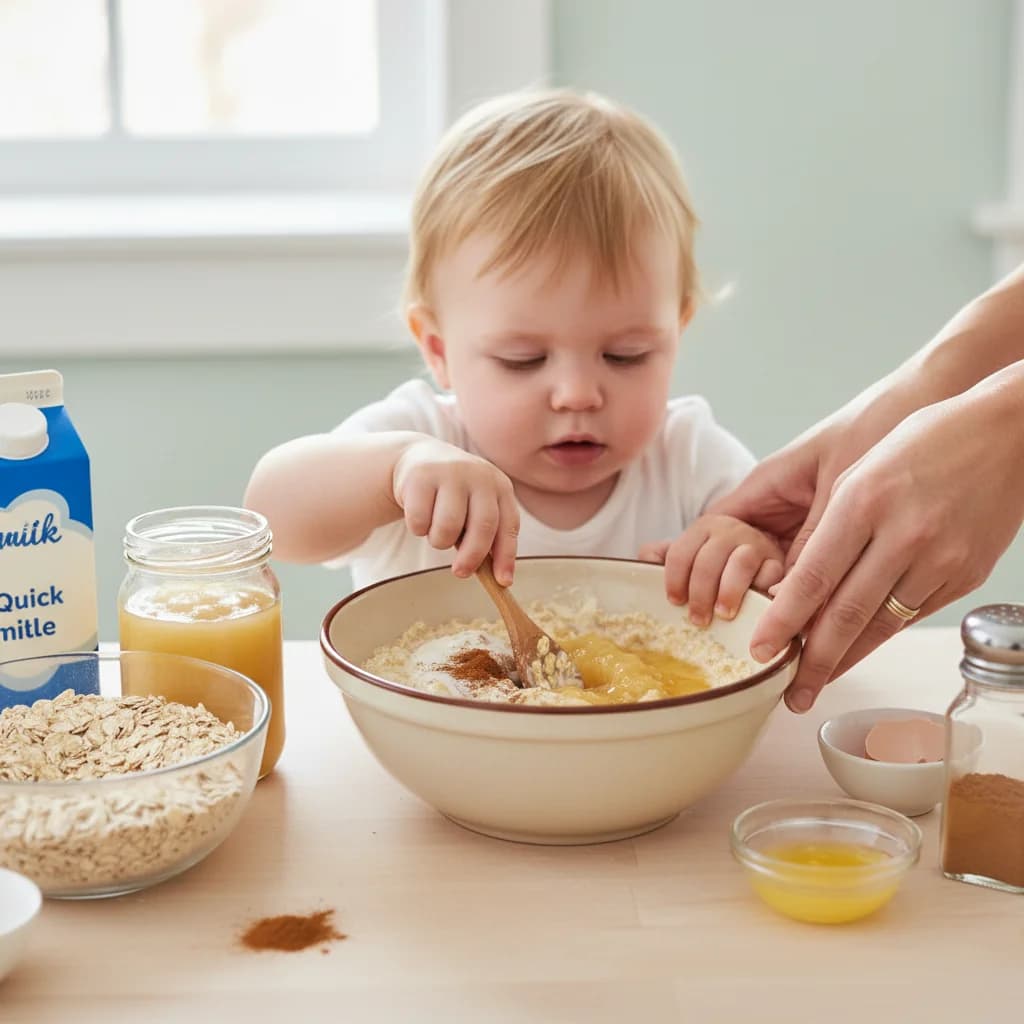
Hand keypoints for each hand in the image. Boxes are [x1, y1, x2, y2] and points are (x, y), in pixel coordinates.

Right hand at [392, 439, 519, 582]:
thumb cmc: (454, 496)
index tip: (503, 582)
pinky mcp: (421, 476)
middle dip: (472, 557)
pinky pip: (420, 521)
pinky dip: (418, 529)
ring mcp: (450, 473)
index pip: (509, 526)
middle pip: (483, 526)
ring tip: (437, 533)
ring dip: (440, 541)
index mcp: (500, 486)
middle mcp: (480, 476)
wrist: (419, 460)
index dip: (507, 556)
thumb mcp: (476, 508)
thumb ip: (486, 536)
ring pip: (448, 526)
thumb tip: (498, 579)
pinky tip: (420, 517)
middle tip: (461, 572)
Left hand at [639, 515, 784, 625]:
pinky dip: (762, 593)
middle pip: (708, 560)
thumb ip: (663, 556)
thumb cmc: (716, 561)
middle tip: (698, 620)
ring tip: (723, 615)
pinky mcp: (778, 562)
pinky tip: (753, 610)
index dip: (674, 579)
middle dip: (700, 593)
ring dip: (729, 592)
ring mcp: (756, 544)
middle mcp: (730, 530)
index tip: (675, 602)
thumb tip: (643, 562)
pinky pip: (771, 576)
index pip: (680, 552)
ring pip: (740, 564)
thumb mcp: (689, 553)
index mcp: (703, 528)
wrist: (761, 548)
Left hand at [750, 375, 1023, 711]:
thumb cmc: (921, 443)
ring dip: (846, 659)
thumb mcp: (861, 471)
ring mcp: (940, 559)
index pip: (814, 577)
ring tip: (817, 683)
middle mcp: (902, 536)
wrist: (1008, 434)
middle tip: (789, 695)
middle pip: (847, 614)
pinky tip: (858, 652)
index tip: (760, 651)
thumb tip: (802, 587)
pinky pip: (914, 614)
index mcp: (865, 502)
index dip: (784, 621)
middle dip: (813, 662)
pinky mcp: (966, 575)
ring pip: (882, 624)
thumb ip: (830, 527)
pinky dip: (881, 636)